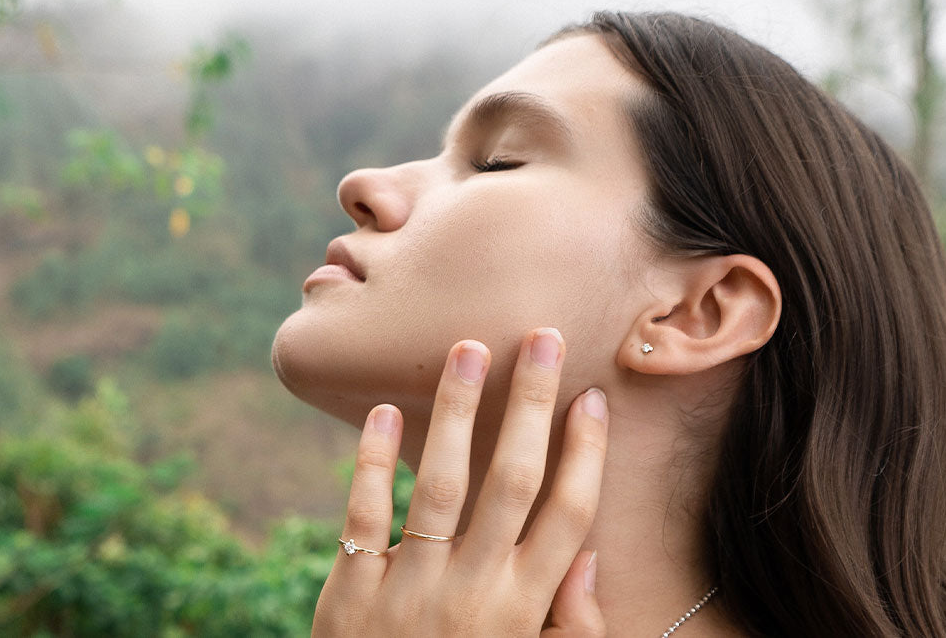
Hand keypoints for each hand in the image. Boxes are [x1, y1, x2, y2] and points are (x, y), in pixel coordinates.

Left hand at [313, 328, 608, 635]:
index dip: (585, 452)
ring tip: (469, 350)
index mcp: (524, 610)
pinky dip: (373, 463)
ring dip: (458, 412)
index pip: (568, 515)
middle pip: (512, 481)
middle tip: (543, 337)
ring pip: (442, 484)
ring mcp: (411, 590)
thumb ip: (575, 626)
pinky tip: (384, 411)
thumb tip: (593, 554)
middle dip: (532, 404)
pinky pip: (364, 516)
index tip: (592, 397)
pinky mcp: (352, 594)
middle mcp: (475, 592)